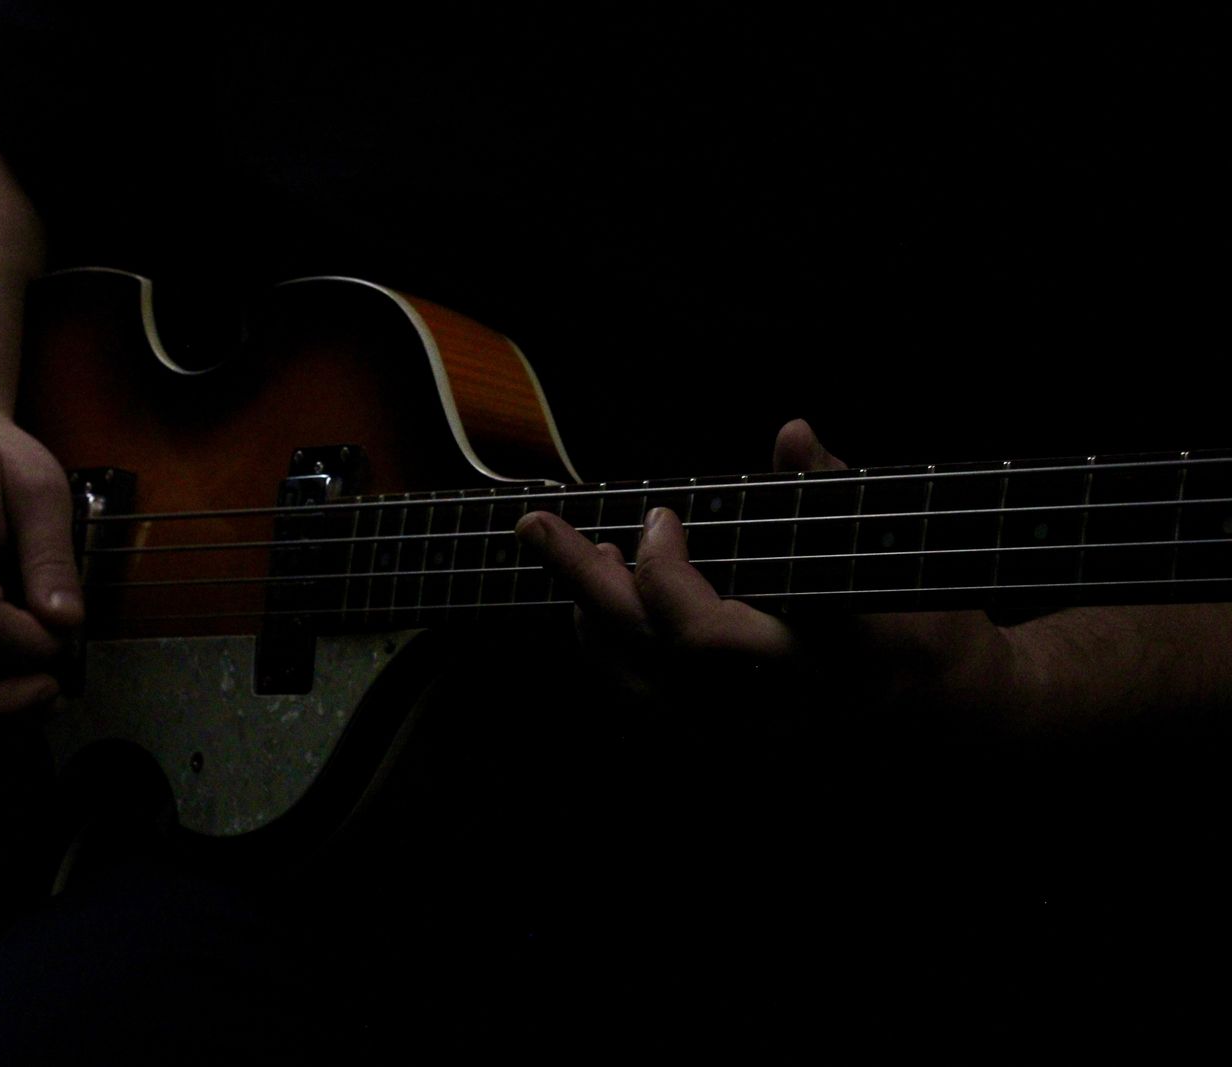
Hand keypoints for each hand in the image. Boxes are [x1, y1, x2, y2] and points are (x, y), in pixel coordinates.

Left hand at [515, 420, 1019, 718]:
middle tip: (539, 526)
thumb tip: (789, 430)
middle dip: (591, 586)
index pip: (718, 634)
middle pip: (661, 660)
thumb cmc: (933, 621)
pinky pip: (651, 714)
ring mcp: (760, 742)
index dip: (669, 577)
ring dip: (592, 618)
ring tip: (572, 554)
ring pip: (644, 694)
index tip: (660, 516)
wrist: (964, 723)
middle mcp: (789, 710)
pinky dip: (610, 657)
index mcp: (838, 655)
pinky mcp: (740, 755)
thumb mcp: (901, 552)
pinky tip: (597, 608)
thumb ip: (836, 491)